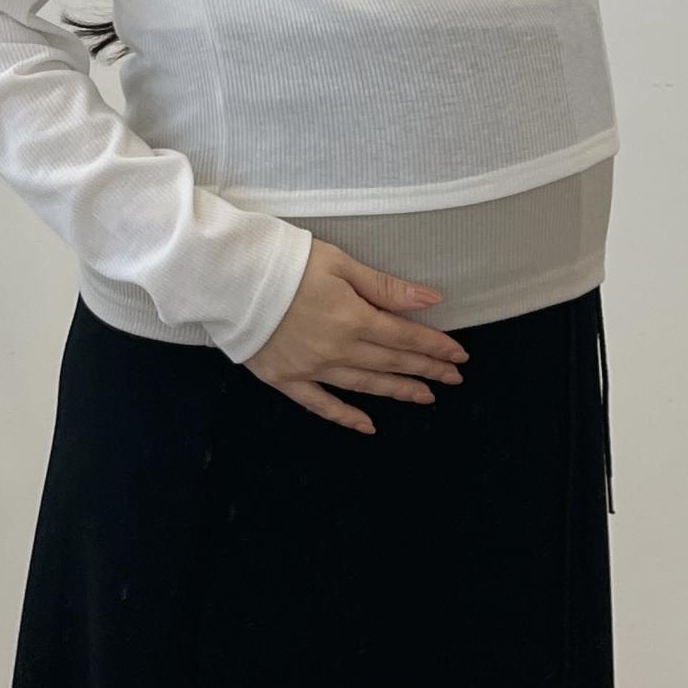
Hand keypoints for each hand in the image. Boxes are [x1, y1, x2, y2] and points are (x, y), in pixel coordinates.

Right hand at [244, 234, 470, 434]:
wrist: (227, 278)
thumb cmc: (284, 261)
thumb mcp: (338, 262)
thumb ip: (385, 286)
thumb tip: (431, 299)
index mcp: (353, 319)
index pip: (404, 336)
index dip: (435, 346)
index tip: (459, 355)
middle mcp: (338, 350)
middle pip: (390, 362)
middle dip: (426, 369)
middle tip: (453, 378)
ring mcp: (311, 369)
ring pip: (365, 385)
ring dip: (397, 391)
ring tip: (425, 396)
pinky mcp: (285, 380)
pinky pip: (321, 405)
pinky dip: (346, 417)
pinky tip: (369, 426)